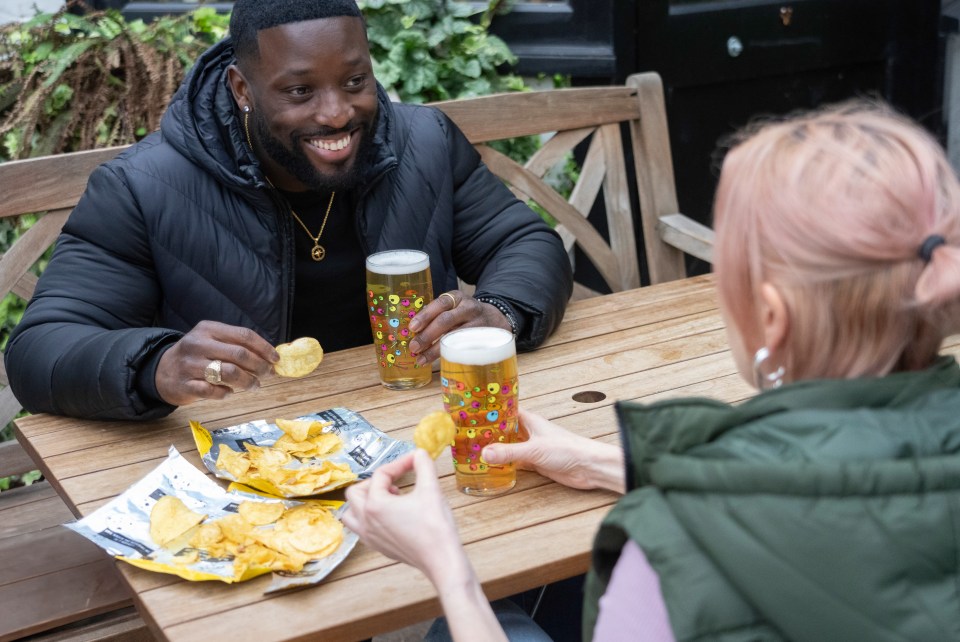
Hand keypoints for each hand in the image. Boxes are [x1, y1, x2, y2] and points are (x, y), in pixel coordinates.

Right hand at [155, 320, 278, 405]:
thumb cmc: (197, 356)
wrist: (162, 371)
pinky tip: (229, 392)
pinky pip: (213, 391)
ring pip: (229, 373)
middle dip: (259, 366)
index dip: (264, 348)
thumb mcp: (212, 340)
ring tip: (255, 385)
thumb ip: (237, 344)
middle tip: (268, 374)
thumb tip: (270, 357)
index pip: (244, 335)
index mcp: (209, 329)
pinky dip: (226, 393)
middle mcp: (198, 344)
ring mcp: (190, 364)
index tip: (275, 359)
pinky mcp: (185, 385)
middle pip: (239, 355)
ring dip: (248, 382)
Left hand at [345, 450, 507, 641]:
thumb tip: (420, 452)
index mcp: (375, 504)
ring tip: (387, 498)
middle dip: (374, 482)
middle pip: (355, 492)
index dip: (399, 463)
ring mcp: (370, 537)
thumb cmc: (435, 526)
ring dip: (364, 502)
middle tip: (395, 481)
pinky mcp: (378, 547)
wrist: (441, 560)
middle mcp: (366, 521)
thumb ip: (424, 465)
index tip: (415, 460)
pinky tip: (391, 516)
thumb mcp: (431, 489)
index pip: (381, 474)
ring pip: (351, 513)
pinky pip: (362, 529)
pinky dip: (369, 518)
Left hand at [407, 290, 511, 364]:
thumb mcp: (453, 307)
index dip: (425, 315)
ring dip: (436, 349)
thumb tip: (412, 333)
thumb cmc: (464, 314)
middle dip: (428, 335)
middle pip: (446, 320)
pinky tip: (440, 360)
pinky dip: (450, 354)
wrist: (495, 319)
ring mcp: (478, 323)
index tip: (412, 327)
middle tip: (414, 347)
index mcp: (457, 297)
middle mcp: (469, 308)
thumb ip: (436, 315)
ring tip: (421, 359)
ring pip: (455, 336)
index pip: (440, 304)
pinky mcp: (484, 338)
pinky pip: (465, 347)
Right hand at [482, 409, 625, 492]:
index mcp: (530, 420)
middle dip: (489, 430)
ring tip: (475, 448)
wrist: (589, 467)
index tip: (473, 410)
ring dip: (496, 447)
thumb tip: (485, 454)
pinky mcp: (535, 462)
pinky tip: (493, 465)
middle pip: (505, 428)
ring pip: (509, 445)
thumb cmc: (569, 449)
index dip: (491, 409)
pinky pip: (515, 461)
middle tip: (468, 432)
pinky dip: (504, 463)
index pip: (506, 410)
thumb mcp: (534, 450)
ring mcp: (532, 447)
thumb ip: (509, 452)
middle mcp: (529, 432)